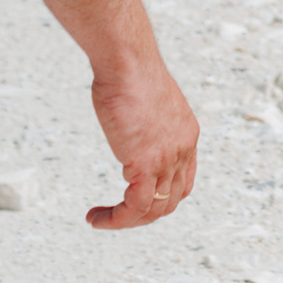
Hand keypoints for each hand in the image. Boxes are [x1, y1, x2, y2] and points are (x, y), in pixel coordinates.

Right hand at [87, 56, 199, 229]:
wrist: (128, 62)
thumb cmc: (129, 72)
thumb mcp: (145, 101)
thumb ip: (144, 122)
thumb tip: (129, 125)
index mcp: (186, 133)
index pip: (183, 180)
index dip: (162, 196)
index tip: (135, 197)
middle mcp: (182, 149)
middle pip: (171, 199)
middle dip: (143, 213)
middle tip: (115, 213)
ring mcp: (167, 158)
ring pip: (154, 209)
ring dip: (125, 221)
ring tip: (100, 219)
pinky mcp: (146, 162)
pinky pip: (135, 206)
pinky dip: (116, 219)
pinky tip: (96, 216)